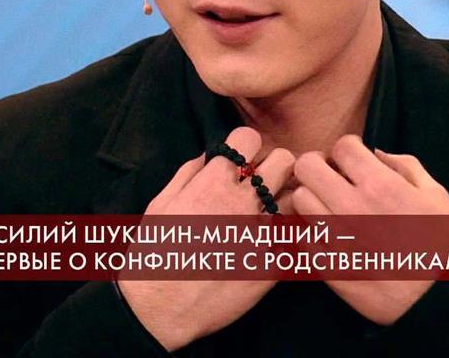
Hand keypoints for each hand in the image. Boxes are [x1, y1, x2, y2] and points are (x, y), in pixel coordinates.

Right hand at [117, 126, 293, 350]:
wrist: (159, 311)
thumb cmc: (153, 255)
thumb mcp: (161, 205)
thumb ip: (188, 174)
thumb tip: (209, 156)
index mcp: (214, 184)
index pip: (250, 138)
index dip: (246, 147)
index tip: (242, 161)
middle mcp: (243, 203)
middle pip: (284, 161)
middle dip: (275, 167)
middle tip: (264, 184)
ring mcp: (262, 234)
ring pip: (295, 200)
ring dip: (283, 204)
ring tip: (266, 218)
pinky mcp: (273, 265)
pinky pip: (291, 243)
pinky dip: (282, 243)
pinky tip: (265, 251)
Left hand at [291, 134, 448, 325]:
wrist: (434, 301)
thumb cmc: (440, 246)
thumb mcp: (437, 196)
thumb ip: (407, 166)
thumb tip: (376, 153)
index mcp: (381, 185)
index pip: (342, 146)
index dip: (347, 149)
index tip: (353, 161)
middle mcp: (352, 206)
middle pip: (307, 166)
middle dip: (318, 165)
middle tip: (331, 177)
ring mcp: (335, 237)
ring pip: (299, 199)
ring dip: (312, 197)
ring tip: (328, 206)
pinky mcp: (326, 266)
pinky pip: (300, 236)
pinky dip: (310, 231)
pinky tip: (327, 234)